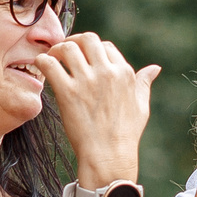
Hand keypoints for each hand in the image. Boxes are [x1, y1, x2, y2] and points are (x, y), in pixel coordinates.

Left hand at [42, 33, 160, 180]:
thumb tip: (155, 68)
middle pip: (87, 39)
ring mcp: (87, 81)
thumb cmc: (126, 135)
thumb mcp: (141, 107)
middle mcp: (107, 72)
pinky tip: (41, 67)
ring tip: (52, 58)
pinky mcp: (68, 92)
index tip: (83, 58)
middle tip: (64, 51)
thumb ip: (144, 83)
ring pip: (68, 47)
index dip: (93, 49)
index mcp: (124, 73)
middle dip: (74, 41)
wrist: (109, 157)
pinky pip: (50, 64)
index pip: (106, 46)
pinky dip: (42, 61)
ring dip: (57, 49)